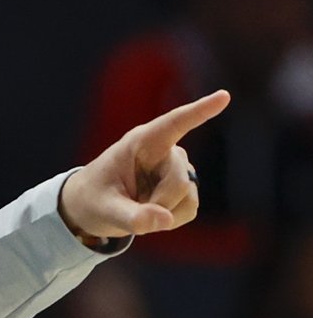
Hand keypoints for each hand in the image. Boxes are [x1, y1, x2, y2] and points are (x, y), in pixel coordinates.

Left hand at [59, 90, 230, 241]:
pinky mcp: (186, 188)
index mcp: (141, 143)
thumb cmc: (94, 199)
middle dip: (158, 204)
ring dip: (163, 213)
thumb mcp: (104, 210)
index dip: (199, 111)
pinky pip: (189, 209)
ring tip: (137, 208)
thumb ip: (131, 217)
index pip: (174, 124)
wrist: (94, 209)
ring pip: (187, 197)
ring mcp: (178, 169)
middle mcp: (165, 151)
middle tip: (130, 211)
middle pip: (178, 181)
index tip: (224, 97)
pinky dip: (170, 219)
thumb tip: (165, 220)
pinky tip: (151, 213)